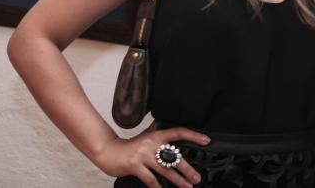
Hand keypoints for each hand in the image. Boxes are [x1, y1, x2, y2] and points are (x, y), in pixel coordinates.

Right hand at [94, 127, 209, 187]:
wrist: (108, 151)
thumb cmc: (129, 148)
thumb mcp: (146, 140)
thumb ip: (159, 143)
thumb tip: (176, 151)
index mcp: (156, 135)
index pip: (178, 132)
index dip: (193, 136)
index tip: (206, 140)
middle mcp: (151, 143)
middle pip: (174, 157)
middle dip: (187, 169)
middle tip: (197, 177)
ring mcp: (143, 154)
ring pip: (165, 170)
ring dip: (178, 180)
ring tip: (187, 186)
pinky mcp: (135, 165)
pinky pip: (150, 179)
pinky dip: (158, 187)